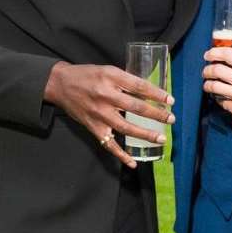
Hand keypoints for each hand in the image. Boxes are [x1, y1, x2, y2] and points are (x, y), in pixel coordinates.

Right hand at [43, 61, 174, 167]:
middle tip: (171, 119)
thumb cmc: (87, 75)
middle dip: (157, 114)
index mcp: (111, 78)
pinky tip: (133, 162)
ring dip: (145, 134)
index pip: (139, 86)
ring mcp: (99, 114)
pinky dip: (121, 155)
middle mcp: (105, 96)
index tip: (171, 100)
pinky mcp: (93, 127)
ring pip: (126, 127)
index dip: (157, 94)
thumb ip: (126, 80)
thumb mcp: (108, 70)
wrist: (60, 84)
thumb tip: (150, 91)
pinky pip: (109, 144)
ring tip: (161, 138)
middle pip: (136, 107)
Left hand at [201, 47, 231, 127]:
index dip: (214, 52)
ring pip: (214, 87)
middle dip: (207, 70)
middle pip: (217, 70)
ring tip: (208, 84)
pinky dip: (217, 98)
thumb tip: (228, 51)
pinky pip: (221, 101)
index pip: (228, 53)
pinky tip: (220, 96)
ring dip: (207, 85)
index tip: (208, 55)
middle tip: (206, 71)